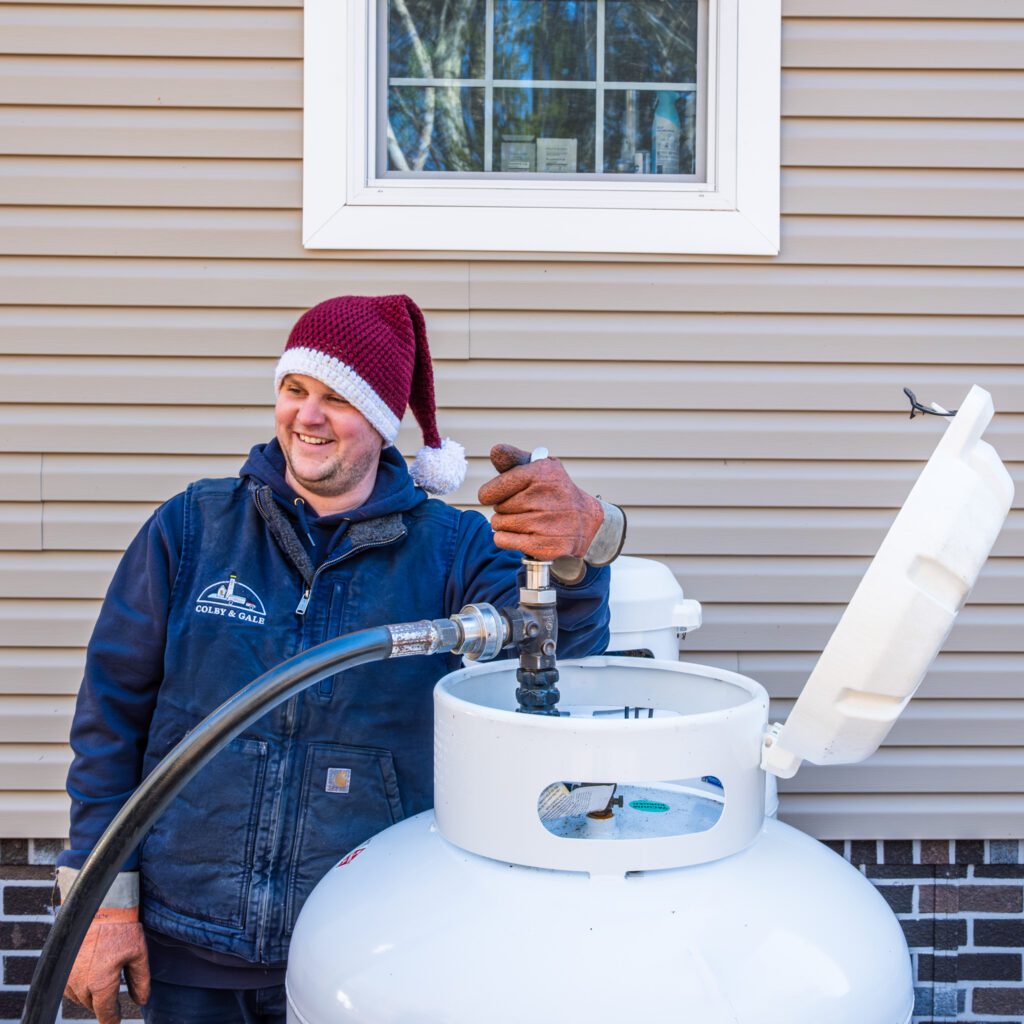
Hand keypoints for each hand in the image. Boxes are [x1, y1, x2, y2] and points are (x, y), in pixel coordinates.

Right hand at [65, 906, 149, 1022]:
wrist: (101, 907)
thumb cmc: (122, 929)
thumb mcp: (139, 954)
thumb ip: (141, 980)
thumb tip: (142, 1001)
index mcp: (101, 983)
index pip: (105, 1012)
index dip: (111, 1019)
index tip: (115, 1022)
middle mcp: (81, 984)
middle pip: (92, 1005)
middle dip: (103, 1004)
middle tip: (113, 1000)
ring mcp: (68, 975)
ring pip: (79, 997)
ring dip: (90, 996)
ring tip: (103, 984)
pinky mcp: (61, 966)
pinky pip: (68, 987)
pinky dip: (78, 987)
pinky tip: (89, 977)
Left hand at [478, 444, 603, 560]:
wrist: (584, 519)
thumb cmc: (553, 491)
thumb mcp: (538, 468)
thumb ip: (513, 460)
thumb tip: (495, 451)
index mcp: (541, 473)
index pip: (493, 489)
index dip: (489, 494)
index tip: (493, 495)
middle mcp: (545, 498)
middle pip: (498, 507)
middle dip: (504, 508)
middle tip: (523, 507)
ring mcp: (546, 523)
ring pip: (498, 524)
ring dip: (505, 524)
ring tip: (524, 520)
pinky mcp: (545, 545)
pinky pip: (503, 540)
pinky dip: (506, 539)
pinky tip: (522, 534)